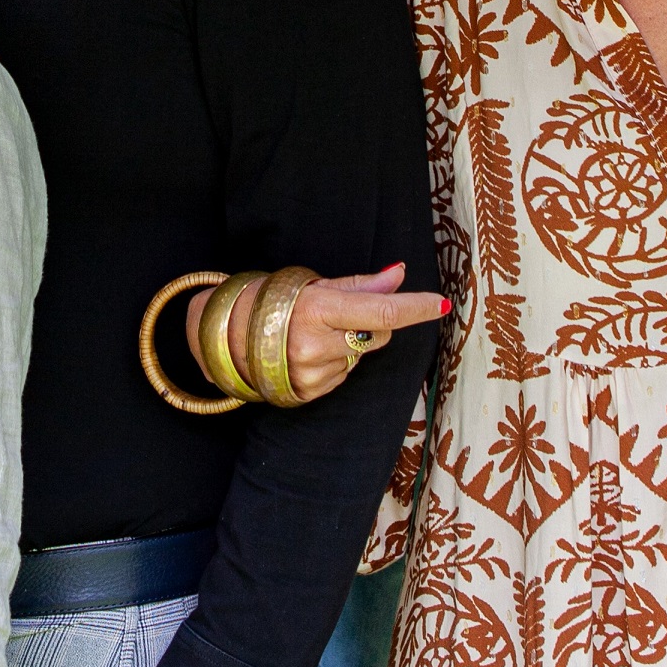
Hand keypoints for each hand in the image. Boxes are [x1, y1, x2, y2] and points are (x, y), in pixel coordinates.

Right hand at [183, 261, 447, 404]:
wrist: (226, 334)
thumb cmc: (274, 299)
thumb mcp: (314, 284)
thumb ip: (360, 285)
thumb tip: (399, 273)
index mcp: (317, 309)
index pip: (378, 312)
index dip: (412, 308)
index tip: (440, 304)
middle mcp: (314, 344)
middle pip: (376, 336)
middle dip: (369, 324)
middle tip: (335, 314)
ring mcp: (310, 373)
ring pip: (359, 358)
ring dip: (346, 346)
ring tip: (311, 335)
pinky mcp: (307, 393)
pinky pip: (342, 377)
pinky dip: (333, 364)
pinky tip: (307, 354)